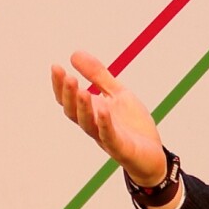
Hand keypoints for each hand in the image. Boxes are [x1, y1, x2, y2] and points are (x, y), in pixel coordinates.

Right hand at [51, 51, 165, 185]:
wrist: (152, 155)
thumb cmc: (132, 125)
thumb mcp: (118, 94)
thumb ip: (98, 76)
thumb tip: (74, 53)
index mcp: (91, 113)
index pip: (69, 100)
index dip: (60, 85)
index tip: (56, 67)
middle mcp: (94, 126)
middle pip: (74, 112)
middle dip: (69, 95)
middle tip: (68, 77)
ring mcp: (107, 138)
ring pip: (88, 125)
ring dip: (83, 108)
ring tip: (81, 90)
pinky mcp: (122, 148)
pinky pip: (110, 137)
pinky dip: (105, 124)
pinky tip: (102, 110)